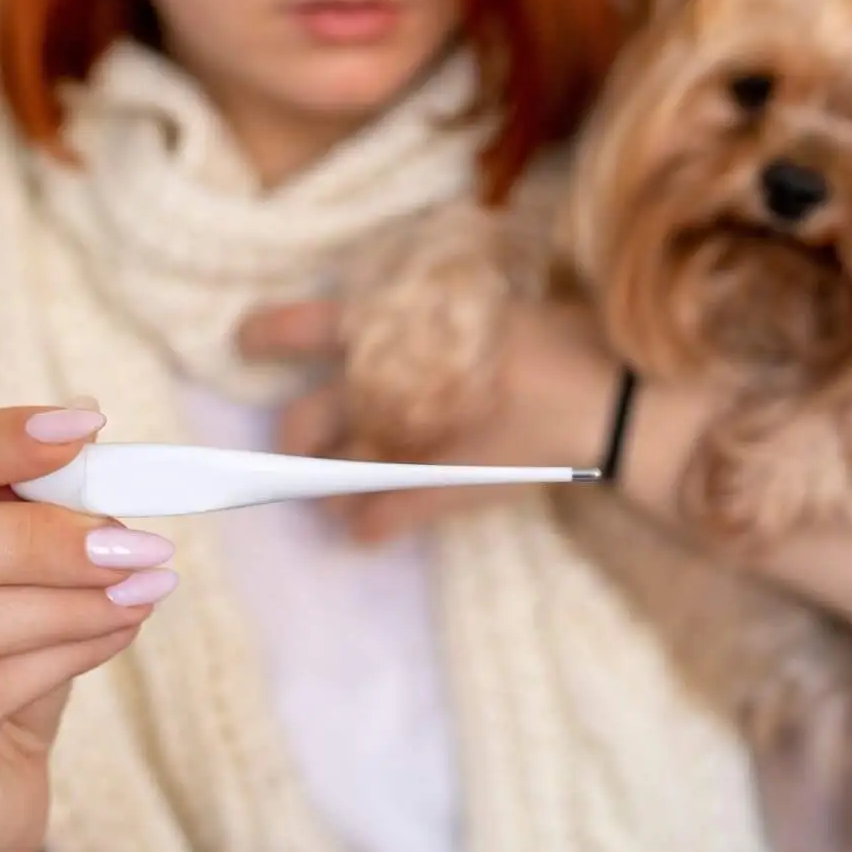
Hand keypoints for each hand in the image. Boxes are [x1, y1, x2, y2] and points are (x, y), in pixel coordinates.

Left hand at [238, 297, 623, 541]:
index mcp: (397, 330)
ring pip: (333, 475)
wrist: (607, 399)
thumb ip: (428, 333)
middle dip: (292, 441)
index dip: (265, 333)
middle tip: (299, 449)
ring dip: (327, 490)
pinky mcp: (436, 490)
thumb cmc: (550, 345)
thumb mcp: (483, 320)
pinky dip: (366, 529)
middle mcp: (388, 382)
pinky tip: (365, 531)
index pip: (306, 325)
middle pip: (304, 417)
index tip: (244, 341)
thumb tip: (379, 340)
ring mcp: (407, 441)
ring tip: (337, 492)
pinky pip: (379, 520)